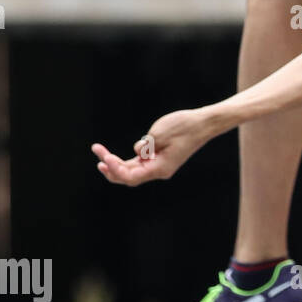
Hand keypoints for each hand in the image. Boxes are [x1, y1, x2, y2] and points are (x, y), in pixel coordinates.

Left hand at [91, 108, 212, 186]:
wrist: (203, 124)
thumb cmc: (184, 127)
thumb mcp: (159, 134)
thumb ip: (144, 146)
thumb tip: (137, 152)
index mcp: (160, 168)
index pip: (131, 176)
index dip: (115, 169)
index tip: (105, 156)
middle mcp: (159, 171)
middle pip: (129, 177)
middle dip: (111, 167)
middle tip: (98, 154)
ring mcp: (160, 165)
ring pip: (133, 171)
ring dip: (116, 164)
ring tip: (100, 155)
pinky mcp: (160, 158)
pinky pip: (139, 164)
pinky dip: (126, 161)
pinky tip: (113, 156)